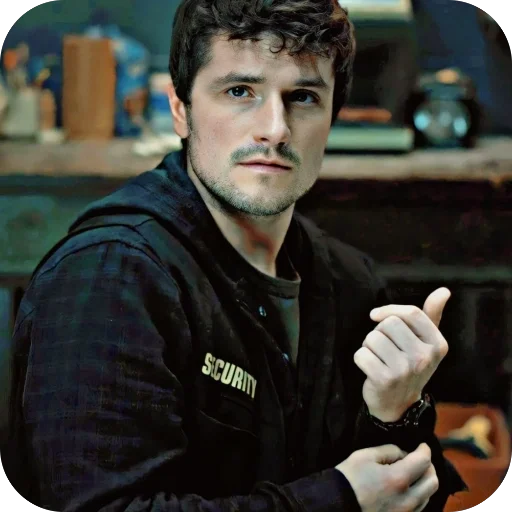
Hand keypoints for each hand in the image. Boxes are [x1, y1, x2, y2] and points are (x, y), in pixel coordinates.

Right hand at [336, 443, 438, 511]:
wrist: (336, 505)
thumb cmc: (349, 478)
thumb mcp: (365, 455)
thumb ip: (389, 451)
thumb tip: (403, 455)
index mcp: (398, 479)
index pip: (423, 461)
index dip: (425, 449)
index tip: (421, 445)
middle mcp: (407, 500)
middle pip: (433, 481)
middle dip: (428, 466)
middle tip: (418, 458)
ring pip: (428, 496)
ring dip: (424, 481)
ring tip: (411, 473)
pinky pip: (418, 507)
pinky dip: (417, 494)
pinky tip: (405, 488)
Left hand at [354, 288, 449, 421]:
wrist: (399, 404)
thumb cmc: (410, 365)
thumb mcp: (425, 342)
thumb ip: (432, 315)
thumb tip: (444, 290)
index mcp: (437, 344)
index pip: (411, 313)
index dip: (389, 310)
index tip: (375, 315)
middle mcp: (425, 357)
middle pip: (389, 324)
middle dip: (379, 332)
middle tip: (385, 348)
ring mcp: (406, 370)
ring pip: (373, 338)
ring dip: (368, 346)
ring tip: (379, 358)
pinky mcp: (385, 379)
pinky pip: (361, 354)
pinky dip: (360, 359)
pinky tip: (370, 369)